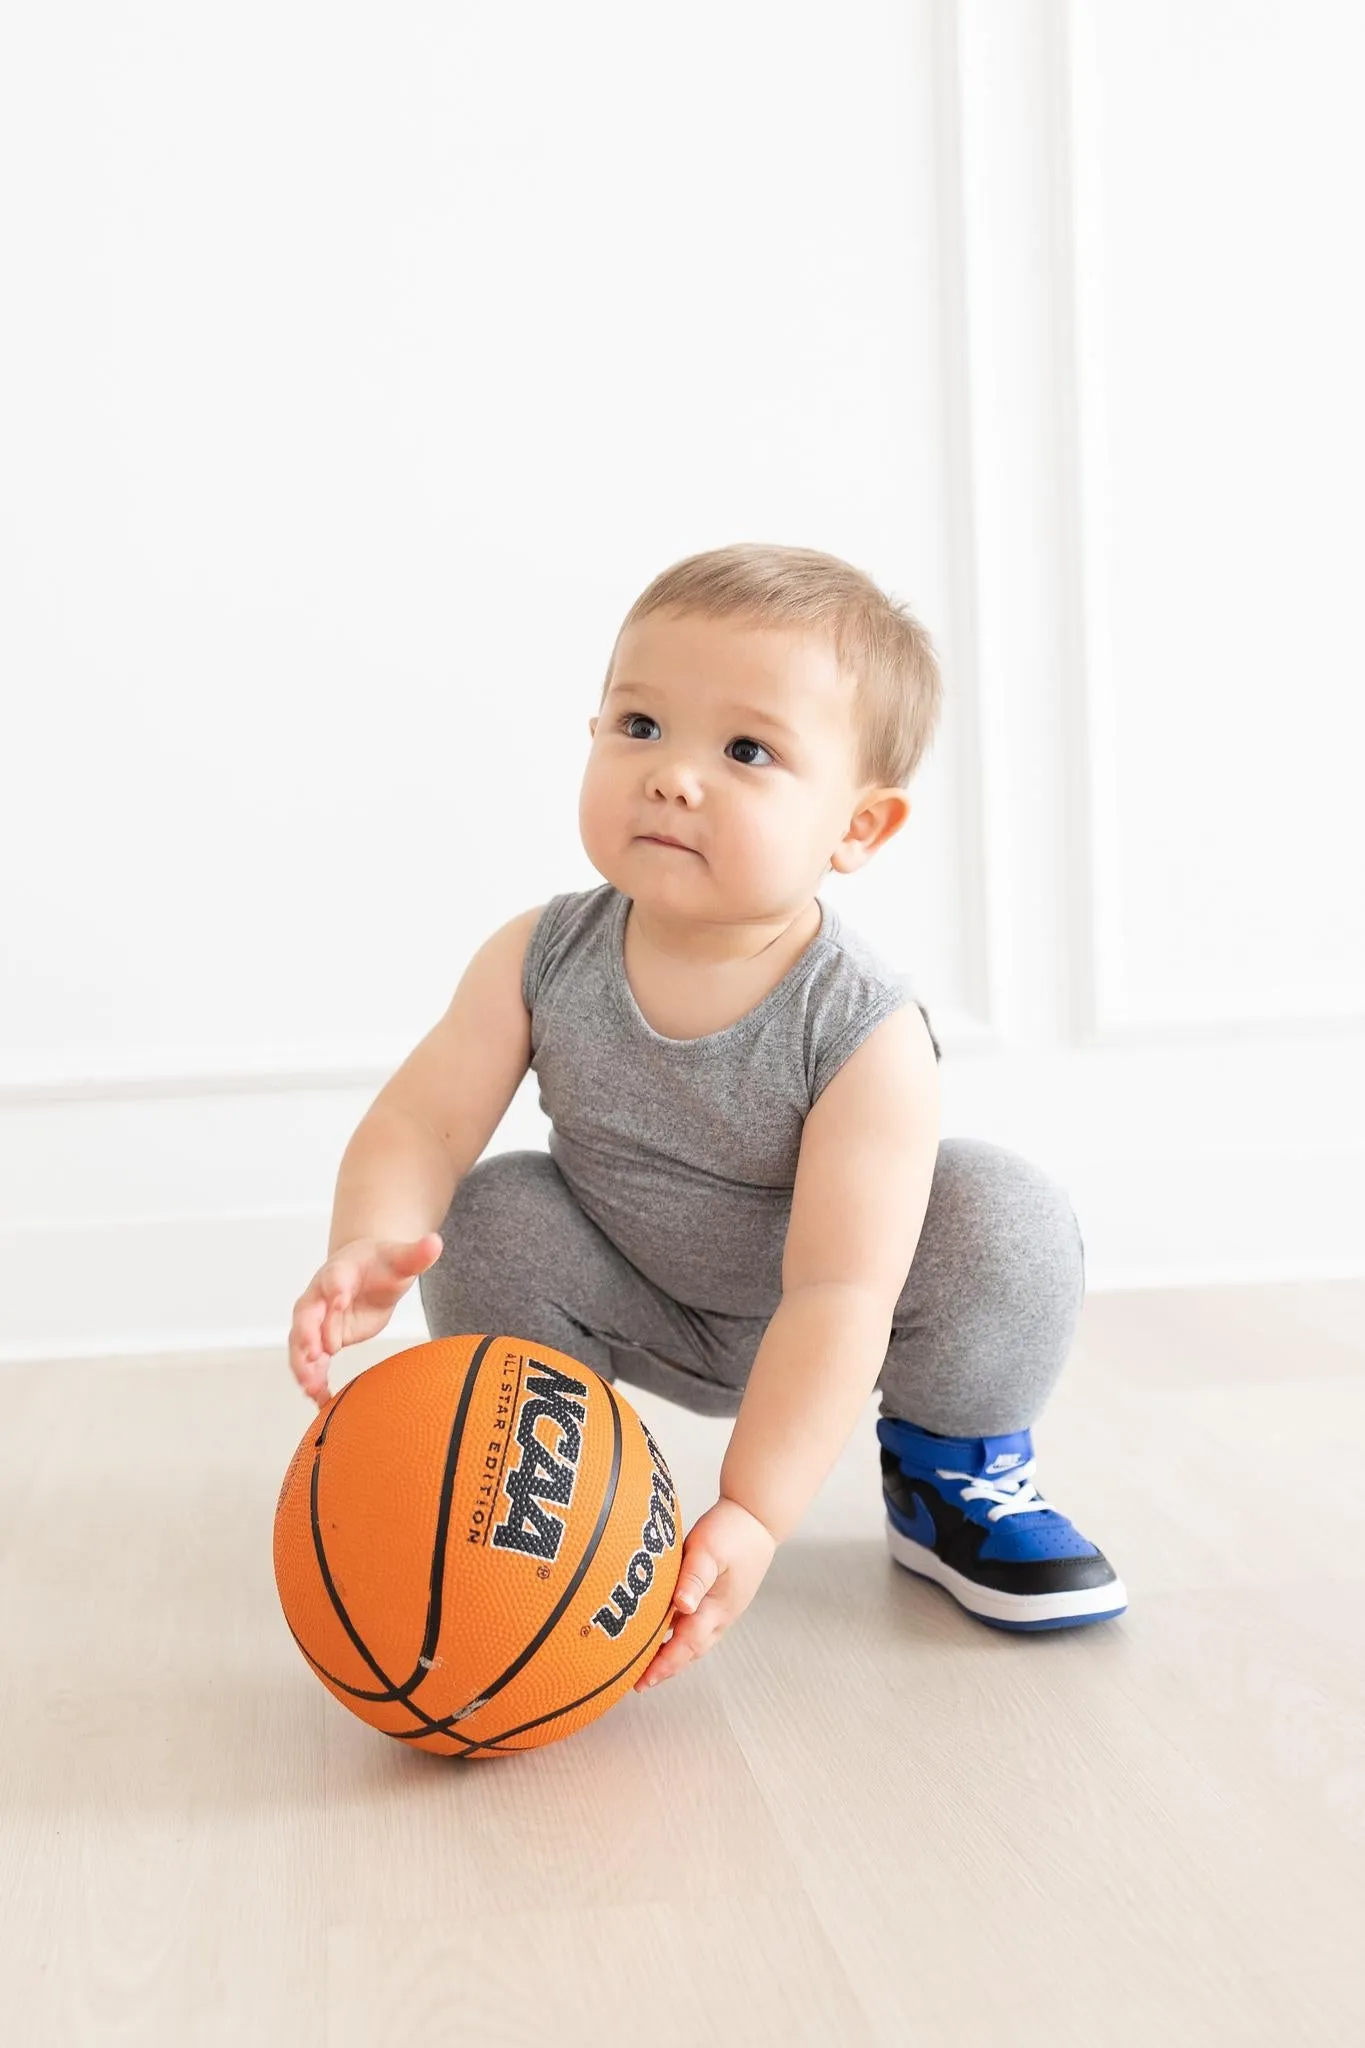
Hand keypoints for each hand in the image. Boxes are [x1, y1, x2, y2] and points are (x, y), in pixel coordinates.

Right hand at [287, 1233, 443, 1406]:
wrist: (366, 1272)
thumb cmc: (382, 1264)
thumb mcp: (400, 1259)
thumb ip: (416, 1254)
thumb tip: (437, 1242)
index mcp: (340, 1270)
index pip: (334, 1278)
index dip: (336, 1289)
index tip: (339, 1300)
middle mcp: (320, 1295)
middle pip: (306, 1314)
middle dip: (307, 1333)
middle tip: (314, 1354)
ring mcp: (317, 1320)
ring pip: (301, 1342)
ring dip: (303, 1363)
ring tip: (310, 1386)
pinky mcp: (323, 1340)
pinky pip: (312, 1362)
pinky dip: (314, 1380)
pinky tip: (320, 1400)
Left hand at [634, 1495, 777, 1689]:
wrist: (757, 1517)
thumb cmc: (733, 1531)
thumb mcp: (709, 1550)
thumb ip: (694, 1577)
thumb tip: (682, 1605)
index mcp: (718, 1607)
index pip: (687, 1644)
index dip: (664, 1664)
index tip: (643, 1680)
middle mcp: (721, 1615)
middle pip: (691, 1651)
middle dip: (666, 1668)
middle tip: (640, 1682)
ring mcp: (722, 1608)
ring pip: (695, 1641)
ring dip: (674, 1656)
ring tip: (649, 1666)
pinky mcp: (719, 1598)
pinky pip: (697, 1626)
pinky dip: (680, 1637)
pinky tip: (665, 1633)